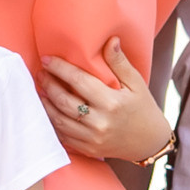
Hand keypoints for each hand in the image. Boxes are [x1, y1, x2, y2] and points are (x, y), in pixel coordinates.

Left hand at [39, 40, 170, 164]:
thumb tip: (110, 40)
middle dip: (48, 84)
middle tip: (40, 73)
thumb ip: (120, 62)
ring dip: (45, 104)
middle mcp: (100, 122)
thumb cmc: (143, 108)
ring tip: (40, 89)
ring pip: (59, 120)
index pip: (79, 81)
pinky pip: (63, 136)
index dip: (60, 68)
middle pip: (64, 100)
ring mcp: (93, 138)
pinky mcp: (88, 149)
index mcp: (112, 102)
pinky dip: (52, 122)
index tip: (47, 59)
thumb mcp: (136, 83)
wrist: (149, 142)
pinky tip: (48, 110)